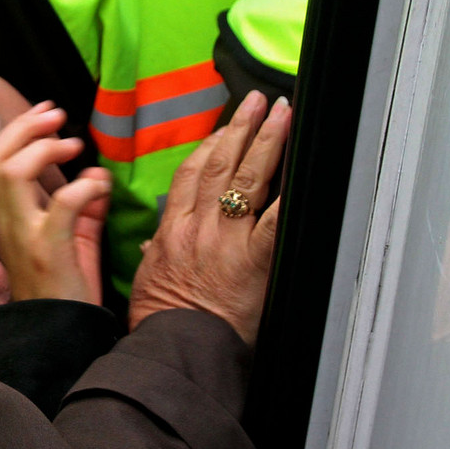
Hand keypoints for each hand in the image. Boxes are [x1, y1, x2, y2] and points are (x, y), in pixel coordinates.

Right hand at [0, 103, 111, 305]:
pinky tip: (99, 188)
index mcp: (9, 217)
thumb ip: (86, 207)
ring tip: (73, 145)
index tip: (47, 113)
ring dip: (45, 150)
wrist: (60, 336)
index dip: (19, 129)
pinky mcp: (47, 250)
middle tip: (57, 117)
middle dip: (26, 127)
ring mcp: (24, 235)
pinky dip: (82, 187)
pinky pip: (59, 203)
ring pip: (13, 172)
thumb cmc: (66, 292)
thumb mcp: (75, 241)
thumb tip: (98, 174)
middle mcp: (7, 222)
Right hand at [129, 90, 290, 343]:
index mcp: (172, 230)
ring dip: (266, 141)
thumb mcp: (147, 279)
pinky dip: (289, 194)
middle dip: (241, 128)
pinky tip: (302, 171)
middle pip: (220, 165)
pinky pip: (275, 219)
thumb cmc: (160, 319)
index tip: (224, 129)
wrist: (175, 346)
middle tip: (258, 102)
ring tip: (281, 114)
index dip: (209, 145)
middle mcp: (199, 226)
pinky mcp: (253, 259)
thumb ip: (155, 253)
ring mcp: (226, 240)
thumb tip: (155, 242)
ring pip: (246, 179)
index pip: (191, 174)